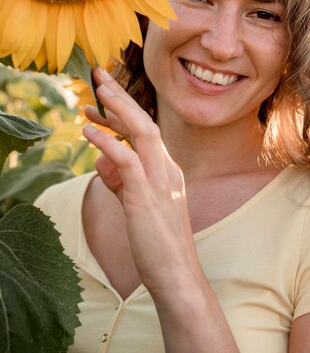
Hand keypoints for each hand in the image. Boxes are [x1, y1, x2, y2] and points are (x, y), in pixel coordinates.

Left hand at [82, 68, 203, 297]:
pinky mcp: (147, 198)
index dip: (123, 113)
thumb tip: (100, 162)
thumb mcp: (137, 206)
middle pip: (146, 122)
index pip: (146, 132)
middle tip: (100, 77)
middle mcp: (167, 170)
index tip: (100, 101)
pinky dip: (108, 143)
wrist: (177, 275)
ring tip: (96, 92)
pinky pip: (128, 161)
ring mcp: (160, 182)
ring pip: (143, 133)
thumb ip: (120, 182)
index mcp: (167, 171)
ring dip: (118, 110)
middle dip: (122, 98)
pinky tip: (89, 132)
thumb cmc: (158, 244)